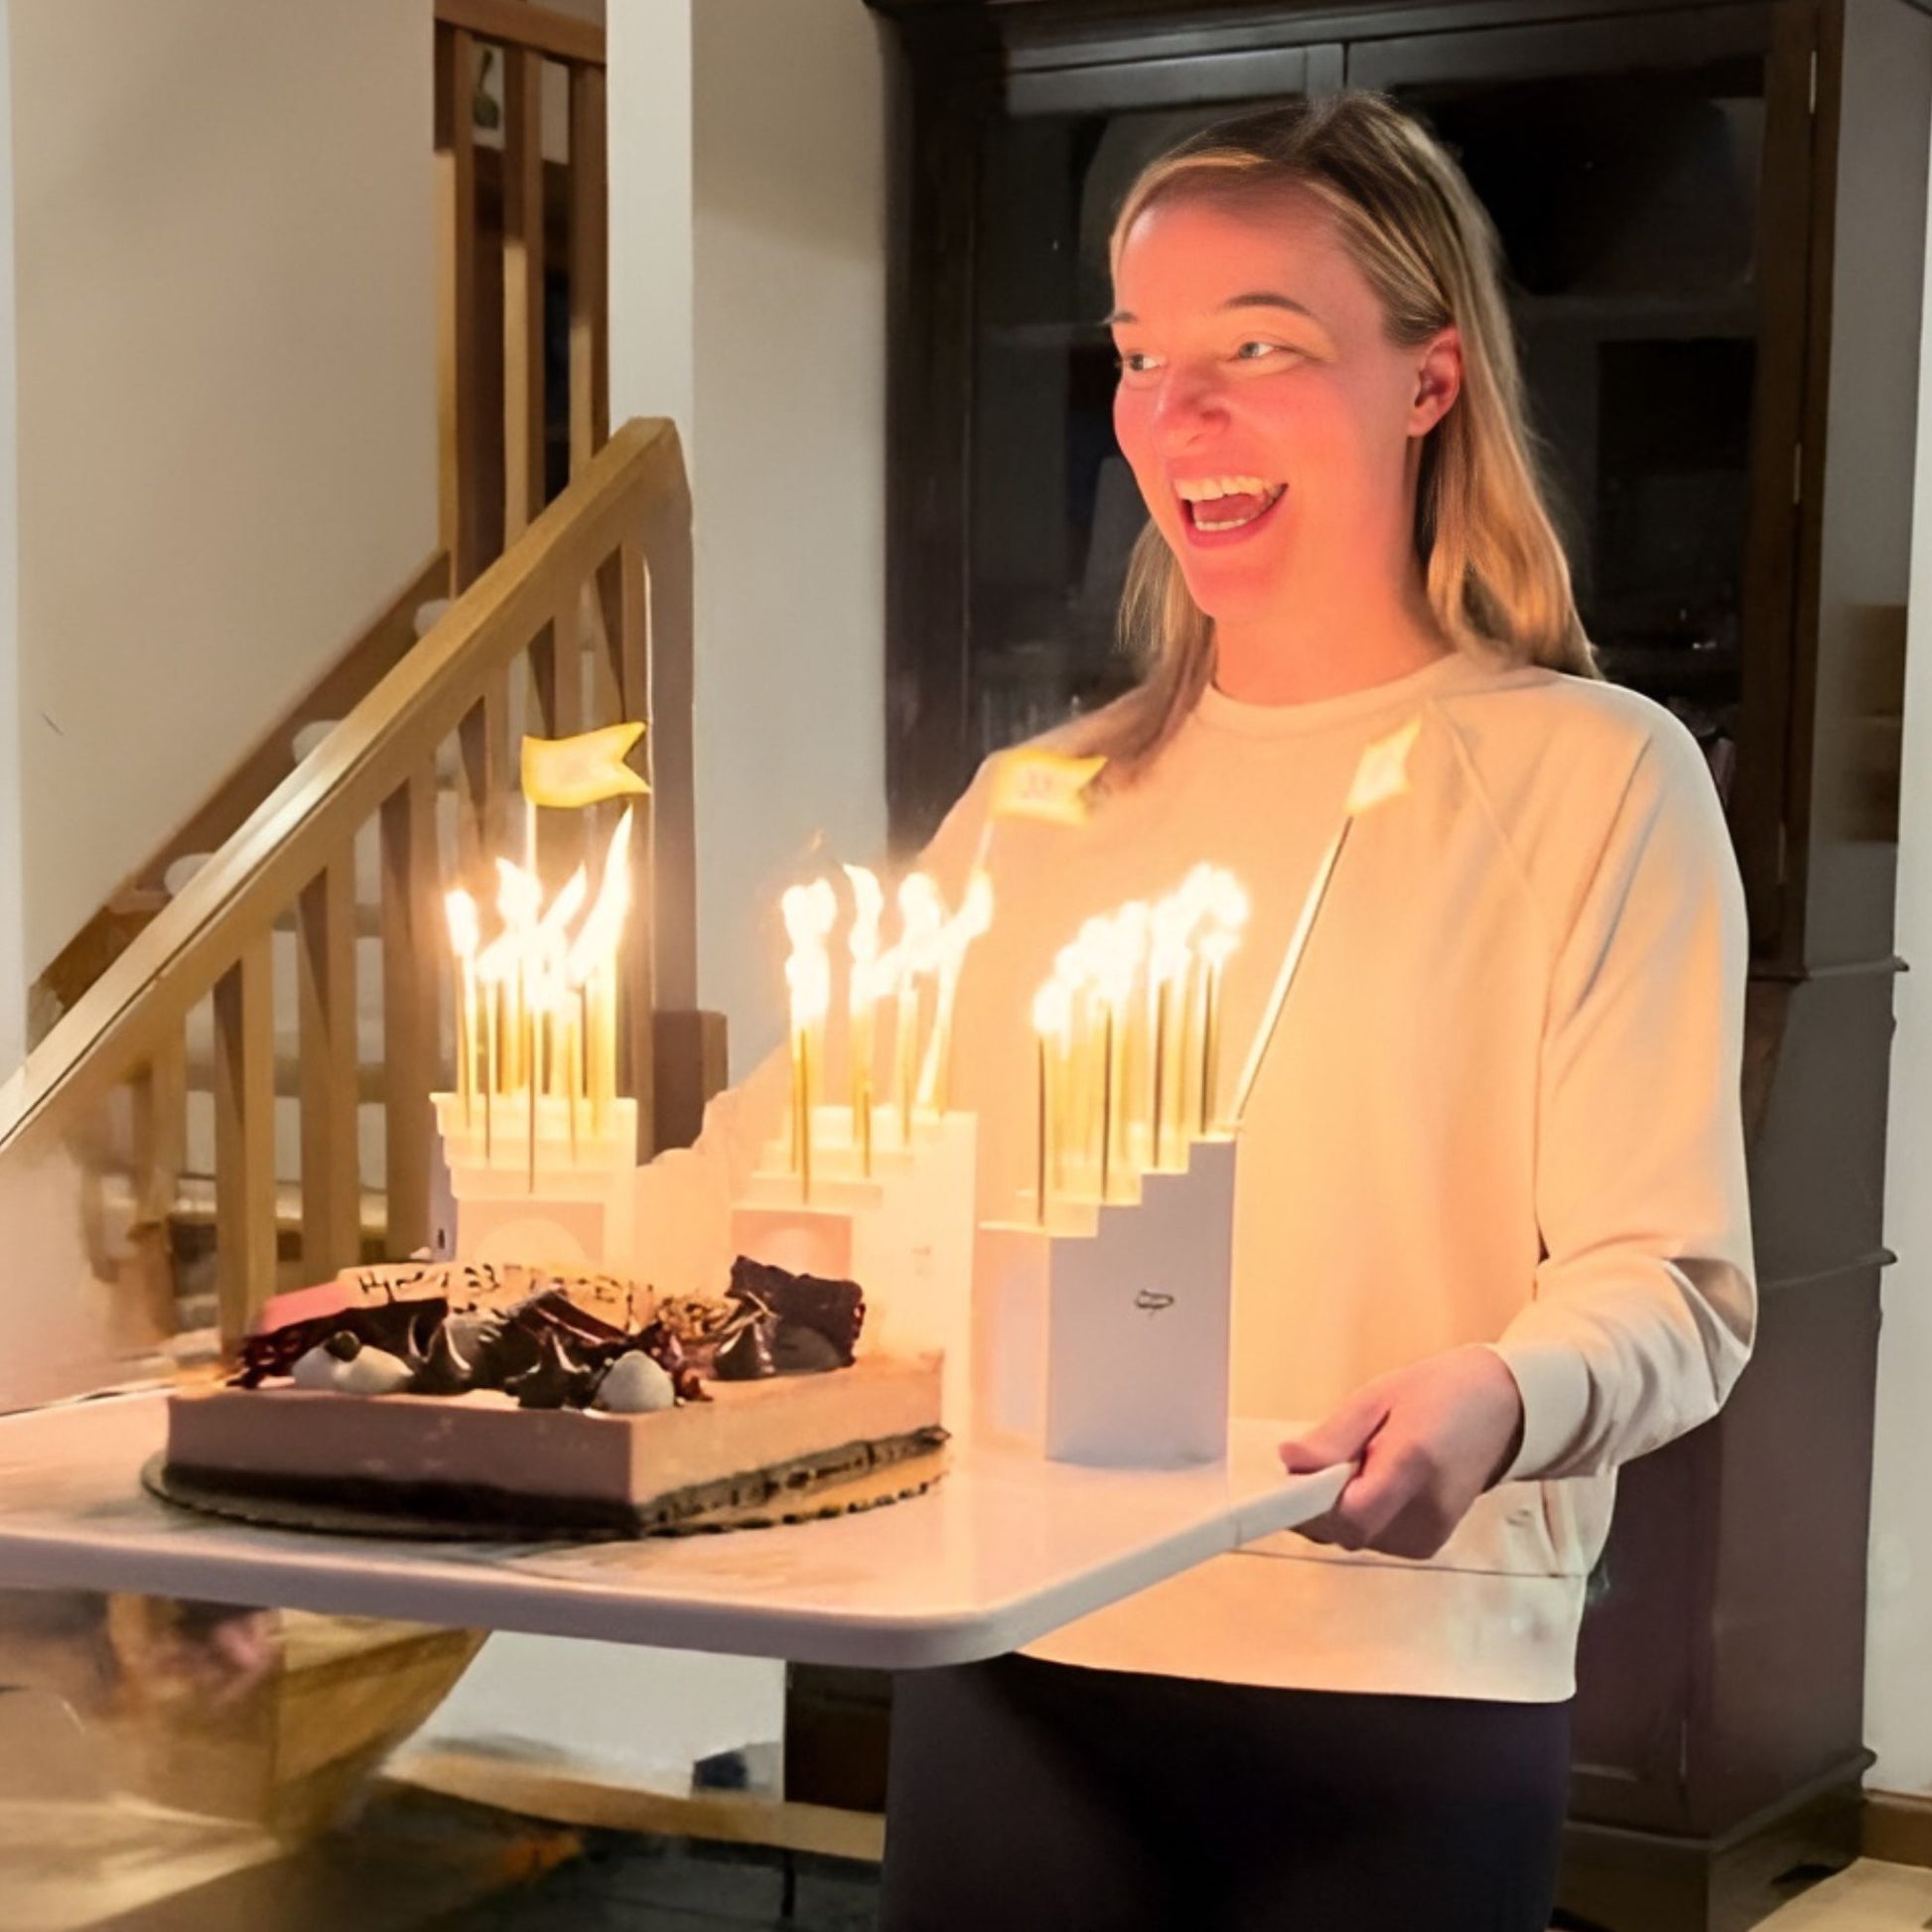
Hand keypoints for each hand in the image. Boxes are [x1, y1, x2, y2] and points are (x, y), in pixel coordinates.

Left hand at [1278, 1346, 1525, 1559]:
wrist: (1501, 1409)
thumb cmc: (1438, 1394)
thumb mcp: (1376, 1397)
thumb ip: (1332, 1438)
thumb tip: (1289, 1462)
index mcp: (1415, 1463)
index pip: (1351, 1514)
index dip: (1310, 1504)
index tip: (1288, 1483)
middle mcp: (1427, 1510)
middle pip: (1346, 1531)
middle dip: (1318, 1501)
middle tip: (1323, 1460)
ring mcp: (1431, 1534)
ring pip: (1353, 1538)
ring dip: (1338, 1508)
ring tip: (1361, 1463)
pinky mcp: (1427, 1544)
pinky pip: (1370, 1539)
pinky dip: (1358, 1515)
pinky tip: (1374, 1482)